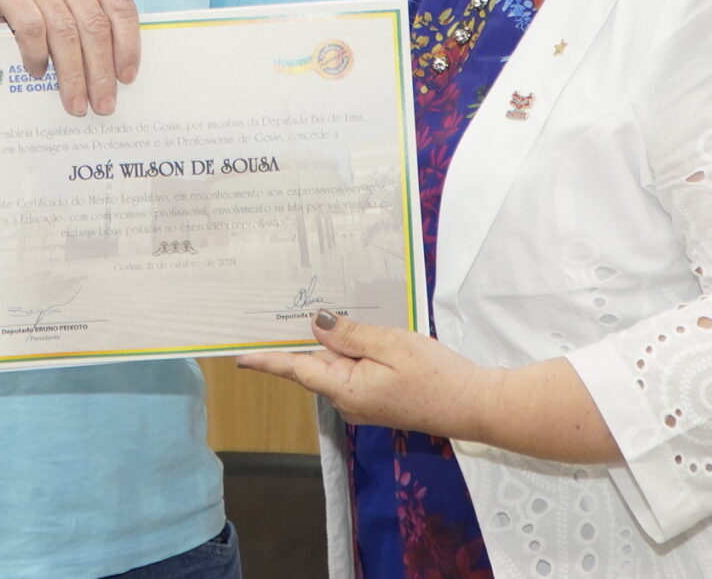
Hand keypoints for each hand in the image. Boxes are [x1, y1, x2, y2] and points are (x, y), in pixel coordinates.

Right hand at [0, 0, 139, 115]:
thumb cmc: (10, 17)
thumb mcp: (55, 15)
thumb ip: (84, 27)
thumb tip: (118, 74)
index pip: (119, 4)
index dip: (128, 43)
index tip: (127, 79)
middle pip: (93, 21)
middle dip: (100, 69)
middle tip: (102, 105)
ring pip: (64, 28)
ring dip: (72, 73)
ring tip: (73, 103)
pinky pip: (31, 25)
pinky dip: (37, 56)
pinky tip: (37, 74)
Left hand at [237, 312, 497, 440]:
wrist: (473, 404)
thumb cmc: (435, 375)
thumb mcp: (390, 345)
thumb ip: (350, 335)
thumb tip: (315, 323)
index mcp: (345, 389)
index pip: (296, 369)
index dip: (266, 360)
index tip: (238, 354)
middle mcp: (347, 401)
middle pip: (314, 365)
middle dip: (301, 339)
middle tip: (279, 307)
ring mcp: (361, 402)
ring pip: (335, 366)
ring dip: (330, 342)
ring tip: (320, 310)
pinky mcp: (376, 398)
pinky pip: (352, 371)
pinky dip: (349, 351)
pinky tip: (354, 331)